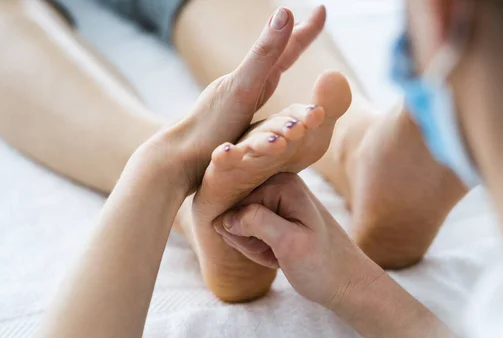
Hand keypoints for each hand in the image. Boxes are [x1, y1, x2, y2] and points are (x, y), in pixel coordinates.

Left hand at [135, 6, 327, 193]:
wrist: (179, 158)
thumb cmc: (211, 125)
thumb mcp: (243, 87)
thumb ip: (264, 54)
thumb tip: (284, 10)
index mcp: (251, 77)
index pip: (284, 48)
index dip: (305, 30)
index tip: (323, 9)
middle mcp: (244, 86)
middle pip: (277, 56)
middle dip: (296, 39)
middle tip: (312, 23)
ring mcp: (238, 104)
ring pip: (266, 76)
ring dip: (281, 60)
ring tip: (291, 50)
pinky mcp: (234, 125)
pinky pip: (258, 101)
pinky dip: (268, 90)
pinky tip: (265, 96)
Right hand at [212, 173, 383, 311]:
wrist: (347, 283)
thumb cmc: (322, 265)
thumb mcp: (289, 244)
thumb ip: (255, 223)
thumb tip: (223, 217)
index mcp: (283, 183)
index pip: (235, 205)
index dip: (243, 232)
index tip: (269, 246)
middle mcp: (278, 183)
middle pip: (236, 213)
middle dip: (249, 241)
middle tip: (276, 253)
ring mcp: (278, 198)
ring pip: (241, 225)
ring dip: (254, 247)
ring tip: (280, 255)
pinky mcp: (278, 213)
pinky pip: (252, 232)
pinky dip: (260, 248)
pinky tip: (279, 255)